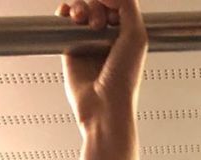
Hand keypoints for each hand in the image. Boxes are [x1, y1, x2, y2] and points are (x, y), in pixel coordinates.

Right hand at [55, 0, 147, 130]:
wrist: (104, 107)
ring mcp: (88, 42)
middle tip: (98, 24)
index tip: (110, 8)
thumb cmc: (123, 81)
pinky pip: (64, 22)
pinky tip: (67, 15)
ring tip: (82, 20)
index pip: (116, 3)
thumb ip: (127, 4)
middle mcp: (107, 36)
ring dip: (80, 7)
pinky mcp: (71, 48)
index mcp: (126, 33)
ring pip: (80, 8)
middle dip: (96, 5)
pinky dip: (63, 12)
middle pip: (97, 2)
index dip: (111, 0)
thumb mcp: (136, 36)